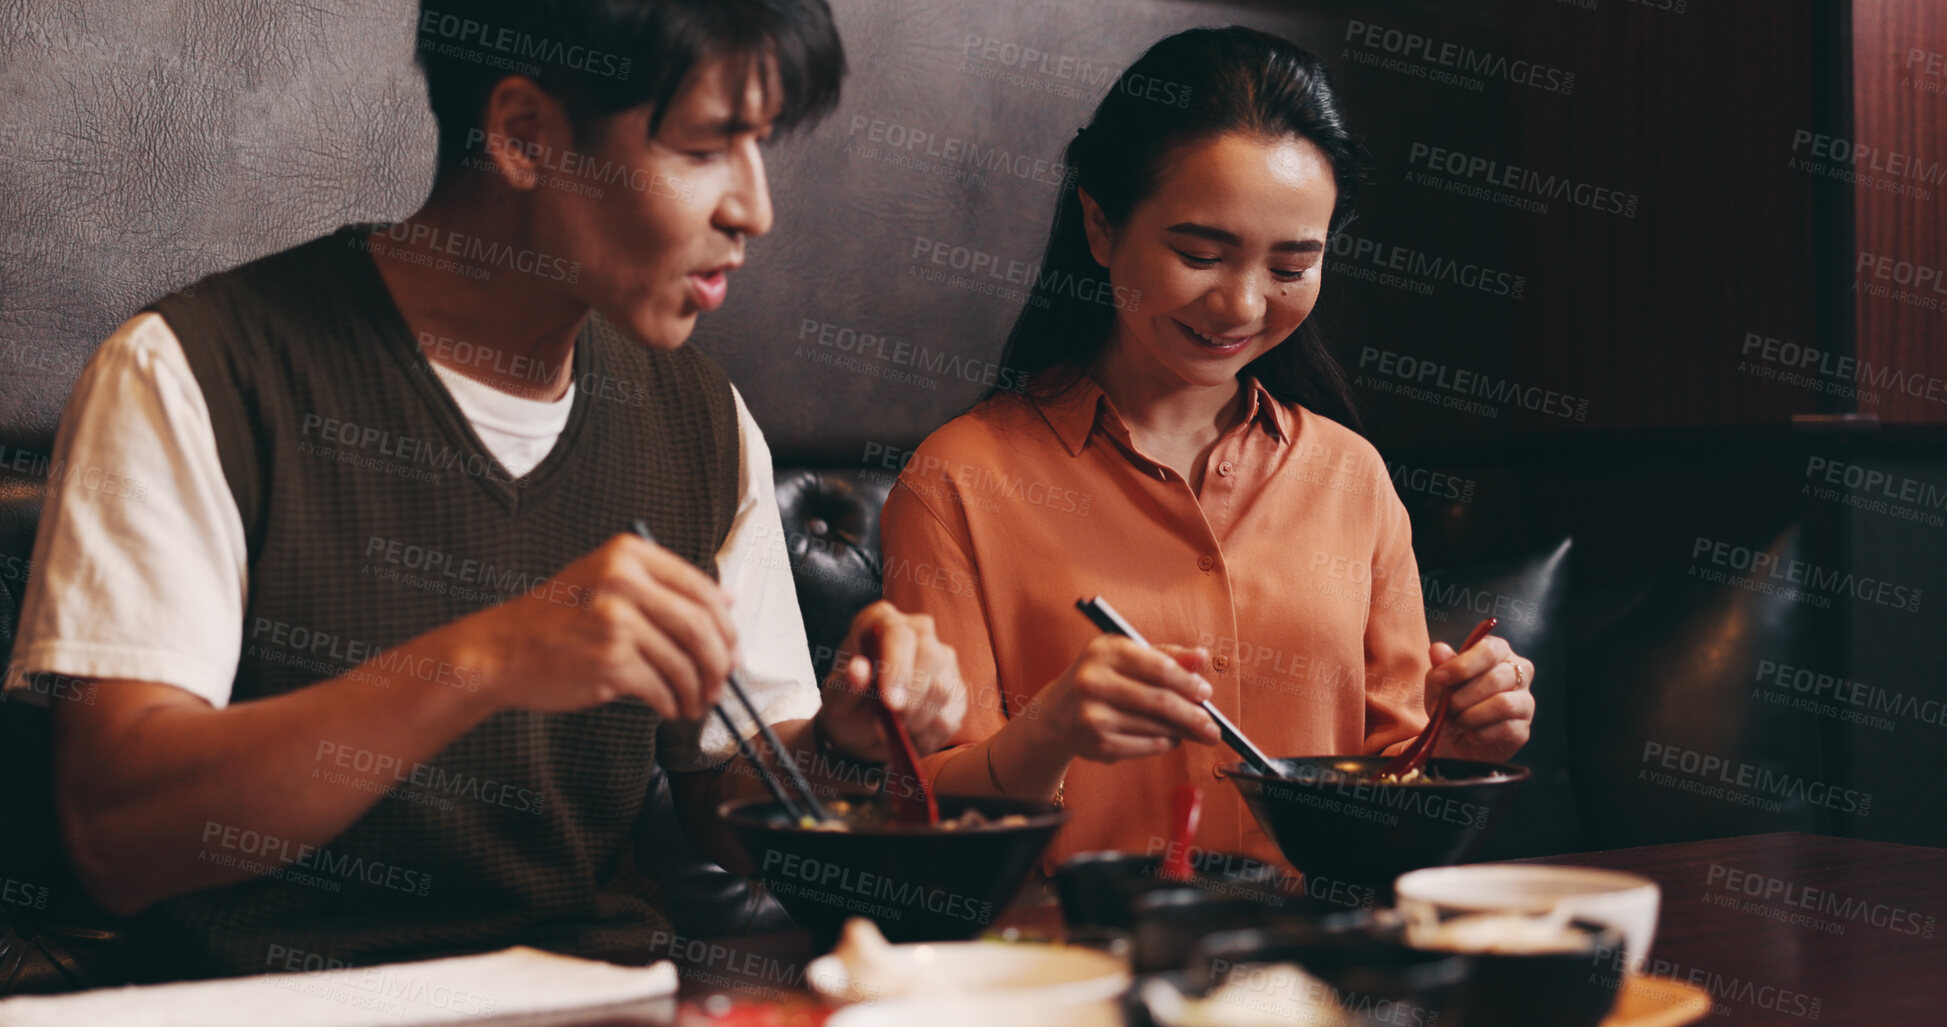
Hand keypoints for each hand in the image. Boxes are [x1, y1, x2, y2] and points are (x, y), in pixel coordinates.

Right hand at [455, 533, 737, 720]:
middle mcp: (624, 581)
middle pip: (700, 626)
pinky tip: (669, 708)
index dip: (725, 624)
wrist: (499, 651)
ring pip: (684, 662)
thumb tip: (728, 600)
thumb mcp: (606, 584)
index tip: (731, 647)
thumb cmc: (555, 621)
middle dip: (720, 661)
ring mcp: (616, 620)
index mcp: (628, 555)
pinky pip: (661, 687)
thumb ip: (663, 589)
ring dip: (697, 690)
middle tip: (722, 681)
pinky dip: (672, 703)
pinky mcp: (610, 660)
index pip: (700, 588)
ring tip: (695, 703)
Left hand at [815, 601, 966, 760]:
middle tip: (893, 724)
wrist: (864, 727)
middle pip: (930, 656)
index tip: (891, 703)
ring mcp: (942, 657)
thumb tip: (858, 669)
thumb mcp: (835, 698)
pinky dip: (930, 735)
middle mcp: (916, 631)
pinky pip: (952, 715)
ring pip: (943, 689)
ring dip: (917, 721)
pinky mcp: (956, 687)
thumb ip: (845, 685)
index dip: (898, 667)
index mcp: (880, 620)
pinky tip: (911, 736)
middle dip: (912, 700)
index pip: (899, 633)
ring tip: (895, 730)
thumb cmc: (848, 703)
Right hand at [1024, 637, 1222, 762]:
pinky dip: (1164, 743)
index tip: (1206, 692)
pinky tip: (1166, 737)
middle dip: (1193, 716)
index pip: (1158, 667)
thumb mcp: (1127, 656)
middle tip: (1213, 728)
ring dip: (1181, 731)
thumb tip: (1201, 657)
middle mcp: (1093, 682)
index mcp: (1104, 651)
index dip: (1187, 681)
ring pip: (1157, 727)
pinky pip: (1147, 746)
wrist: (1057, 713)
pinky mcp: (1097, 744)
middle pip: (1160, 701)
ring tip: (1191, 729)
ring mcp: (1092, 716)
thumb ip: (1166, 655)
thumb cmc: (1102, 678)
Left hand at [1426, 634, 1534, 761]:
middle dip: (1462, 696)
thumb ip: (1440, 665)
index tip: (1440, 678)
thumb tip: (1438, 650)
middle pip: (1495, 679)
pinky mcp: (1523, 729)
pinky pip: (1505, 729)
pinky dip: (1480, 734)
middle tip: (1444, 709)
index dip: (1463, 665)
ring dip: (1470, 716)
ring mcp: (1525, 702)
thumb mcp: (1439, 683)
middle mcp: (1520, 673)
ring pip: (1502, 704)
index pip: (1489, 650)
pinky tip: (1468, 735)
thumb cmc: (1451, 701)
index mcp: (1499, 652)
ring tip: (1454, 723)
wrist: (1457, 738)